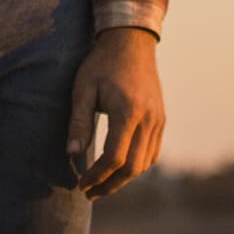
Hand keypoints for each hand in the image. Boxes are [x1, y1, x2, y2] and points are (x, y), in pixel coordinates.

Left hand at [67, 26, 164, 199]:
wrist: (130, 42)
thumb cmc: (101, 63)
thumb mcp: (83, 87)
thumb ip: (79, 121)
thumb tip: (71, 154)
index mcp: (128, 112)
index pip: (115, 157)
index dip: (97, 175)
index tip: (81, 184)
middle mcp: (148, 120)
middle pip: (133, 167)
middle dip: (110, 184)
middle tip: (90, 192)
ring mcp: (158, 121)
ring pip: (145, 163)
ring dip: (124, 178)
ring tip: (102, 183)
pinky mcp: (161, 120)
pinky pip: (152, 153)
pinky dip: (137, 165)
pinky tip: (120, 167)